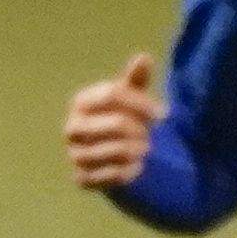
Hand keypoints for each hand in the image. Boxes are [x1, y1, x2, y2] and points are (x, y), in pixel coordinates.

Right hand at [62, 53, 163, 190]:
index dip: (143, 103)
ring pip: (117, 151)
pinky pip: (111, 175)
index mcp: (81, 102)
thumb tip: (144, 58)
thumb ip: (136, 79)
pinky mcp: (81, 178)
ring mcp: (75, 154)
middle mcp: (72, 128)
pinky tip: (136, 167)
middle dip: (142, 130)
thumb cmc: (123, 118)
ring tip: (144, 150)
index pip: (113, 94)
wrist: (111, 157)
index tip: (164, 114)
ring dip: (138, 151)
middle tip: (150, 136)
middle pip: (118, 124)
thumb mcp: (131, 97)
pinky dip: (129, 172)